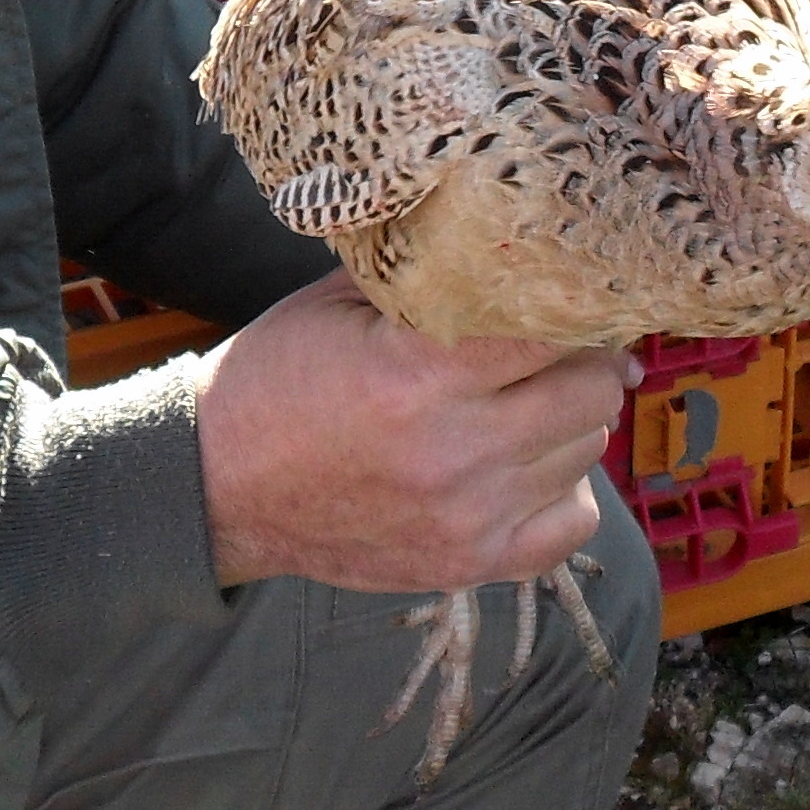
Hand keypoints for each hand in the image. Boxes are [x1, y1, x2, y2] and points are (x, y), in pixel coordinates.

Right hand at [195, 272, 632, 591]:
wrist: (218, 486)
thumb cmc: (280, 378)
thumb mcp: (341, 301)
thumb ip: (432, 274)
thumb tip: (525, 243)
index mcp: (416, 373)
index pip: (553, 327)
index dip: (572, 301)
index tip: (569, 289)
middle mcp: (452, 450)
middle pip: (591, 391)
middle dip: (583, 358)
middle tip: (556, 344)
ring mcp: (466, 517)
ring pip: (589, 450)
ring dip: (568, 419)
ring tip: (524, 400)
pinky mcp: (468, 566)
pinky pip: (574, 521)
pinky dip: (564, 488)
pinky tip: (525, 463)